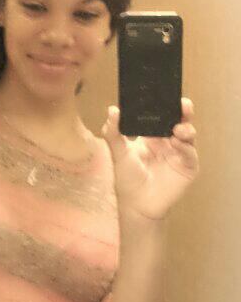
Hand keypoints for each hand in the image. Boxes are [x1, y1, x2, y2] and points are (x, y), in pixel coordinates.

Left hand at [101, 98, 199, 219]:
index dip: (165, 105)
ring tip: (177, 128)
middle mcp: (167, 142)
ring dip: (185, 128)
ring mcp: (179, 153)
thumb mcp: (119, 154)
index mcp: (152, 136)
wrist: (137, 205)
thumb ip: (114, 134)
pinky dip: (184, 147)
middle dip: (183, 111)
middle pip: (179, 121)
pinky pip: (189, 153)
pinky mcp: (187, 167)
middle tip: (182, 104)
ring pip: (187, 135)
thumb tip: (111, 111)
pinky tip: (176, 143)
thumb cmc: (127, 180)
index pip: (162, 115)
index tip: (165, 95)